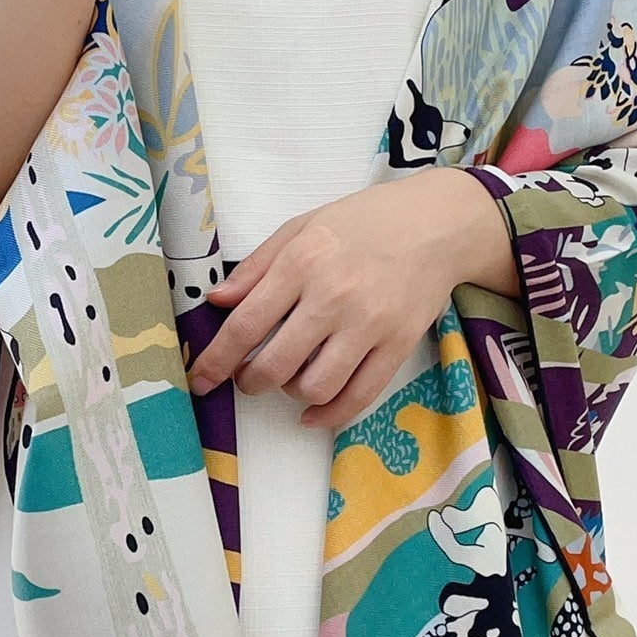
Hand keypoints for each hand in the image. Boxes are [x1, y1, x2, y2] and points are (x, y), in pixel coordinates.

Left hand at [186, 170, 519, 431]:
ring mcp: (369, 324)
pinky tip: (312, 414)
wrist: (437, 223)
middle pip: (275, 365)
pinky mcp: (398, 345)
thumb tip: (216, 302)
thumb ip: (256, 267)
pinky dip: (329, 415)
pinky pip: (358, 397)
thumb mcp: (301, 227)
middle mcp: (333, 296)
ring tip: (290, 377)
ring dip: (290, 393)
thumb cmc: (362, 222)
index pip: (246, 325)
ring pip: (314, 387)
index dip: (215, 360)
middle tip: (249, 376)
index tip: (199, 380)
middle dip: (251, 381)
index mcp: (302, 261)